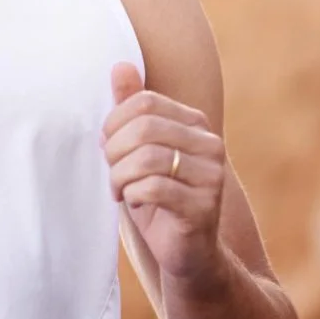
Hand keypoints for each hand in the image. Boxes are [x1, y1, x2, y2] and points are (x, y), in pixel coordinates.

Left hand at [100, 62, 225, 280]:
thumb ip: (130, 110)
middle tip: (111, 173)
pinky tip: (134, 203)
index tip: (108, 148)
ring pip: (146, 158)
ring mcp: (211, 176)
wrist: (185, 252)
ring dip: (120, 176)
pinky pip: (153, 188)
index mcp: (194, 124)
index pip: (144, 102)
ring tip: (120, 189)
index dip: (114, 124)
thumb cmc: (156, 198)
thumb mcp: (137, 151)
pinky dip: (132, 195)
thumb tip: (120, 65)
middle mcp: (210, 144)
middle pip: (144, 128)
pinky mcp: (204, 206)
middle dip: (114, 152)